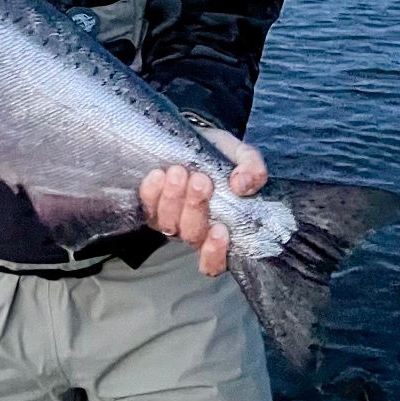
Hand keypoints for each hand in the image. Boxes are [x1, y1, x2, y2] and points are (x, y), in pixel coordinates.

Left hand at [139, 127, 267, 276]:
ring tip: (178, 172)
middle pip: (191, 235)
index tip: (221, 229)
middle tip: (200, 180)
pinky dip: (151, 192)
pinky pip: (147, 207)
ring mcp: (170, 220)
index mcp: (221, 229)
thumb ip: (252, 169)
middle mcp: (194, 230)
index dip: (215, 253)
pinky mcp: (151, 206)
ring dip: (173, 198)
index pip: (215, 262)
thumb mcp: (243, 156)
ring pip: (167, 223)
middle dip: (195, 207)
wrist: (198, 138)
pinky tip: (159, 174)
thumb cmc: (223, 156)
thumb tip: (242, 186)